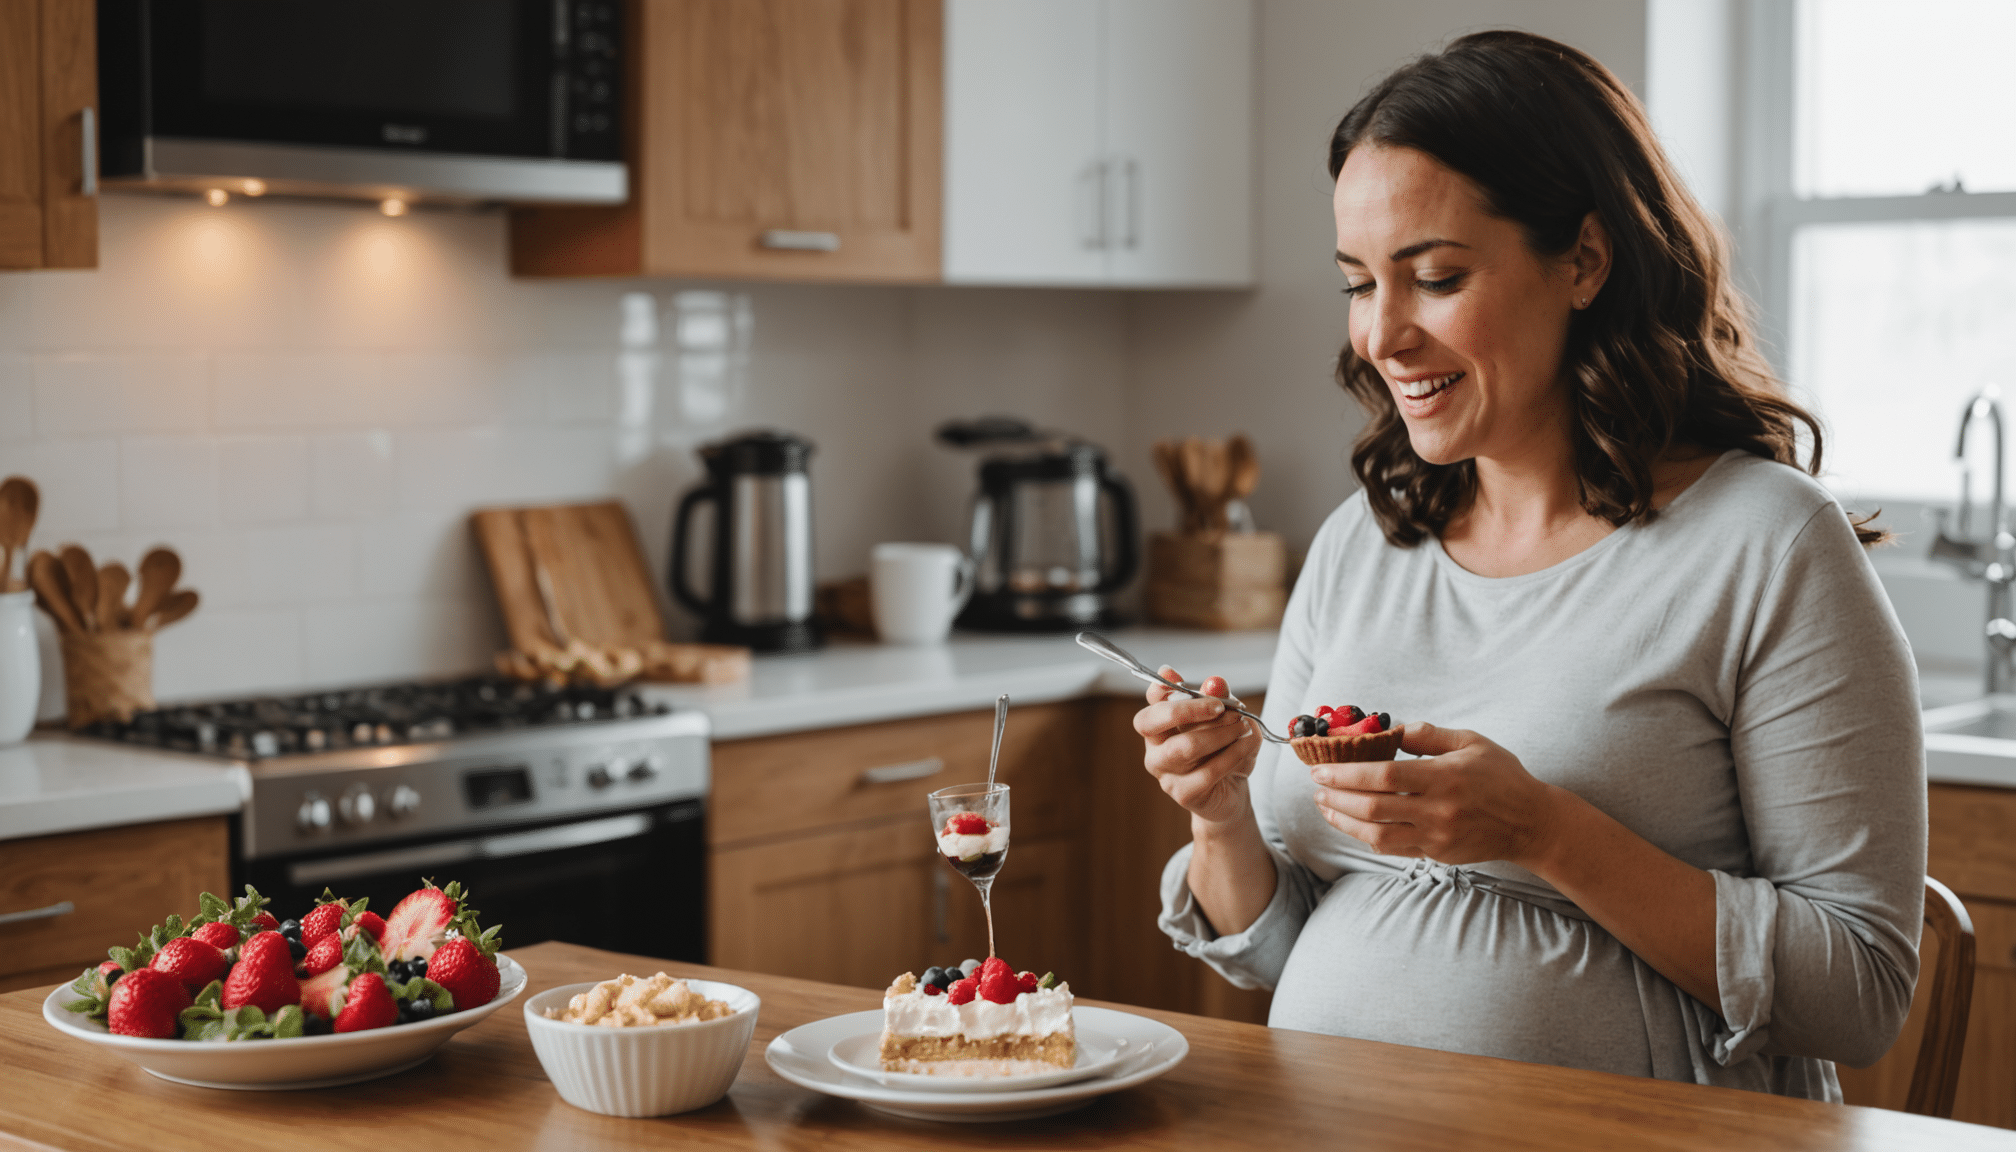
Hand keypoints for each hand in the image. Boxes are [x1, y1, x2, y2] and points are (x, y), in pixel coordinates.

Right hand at [1134, 666, 1260, 825]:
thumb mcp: (1227, 720)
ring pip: (1186, 746)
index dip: (1158, 689)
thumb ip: (1219, 699)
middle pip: (1153, 722)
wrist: (1231, 793)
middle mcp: (1155, 749)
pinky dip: (1233, 754)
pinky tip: (1246, 746)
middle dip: (1190, 709)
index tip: (1176, 678)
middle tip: (1222, 706)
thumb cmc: (1224, 751)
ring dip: (1221, 732)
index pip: (1149, 703)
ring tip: (1244, 726)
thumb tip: (1215, 683)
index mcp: (1160, 726)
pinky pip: (1208, 771)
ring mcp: (1165, 774)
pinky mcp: (1184, 794)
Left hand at [1309, 722, 1571, 867]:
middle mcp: (1438, 810)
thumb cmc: (1502, 777)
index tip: (1323, 767)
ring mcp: (1436, 837)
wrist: (1531, 824)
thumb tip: (1393, 729)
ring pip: (1376, 835)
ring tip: (1324, 805)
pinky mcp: (1436, 854)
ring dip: (1343, 820)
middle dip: (1337, 796)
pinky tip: (1351, 823)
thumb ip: (1430, 736)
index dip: (1348, 773)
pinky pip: (1392, 849)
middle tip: (1316, 785)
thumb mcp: (1472, 743)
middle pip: (1373, 807)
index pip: (1385, 777)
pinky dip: (1366, 837)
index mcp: (1444, 778)